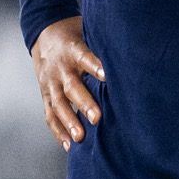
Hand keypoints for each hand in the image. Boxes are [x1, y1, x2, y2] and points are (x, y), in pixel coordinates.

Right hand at [32, 18, 107, 147]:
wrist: (44, 35)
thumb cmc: (75, 38)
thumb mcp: (88, 33)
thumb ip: (103, 47)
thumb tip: (134, 56)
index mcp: (73, 50)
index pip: (84, 57)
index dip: (94, 66)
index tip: (106, 76)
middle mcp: (60, 68)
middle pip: (71, 87)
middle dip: (84, 103)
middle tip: (96, 118)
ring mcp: (51, 83)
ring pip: (58, 104)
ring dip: (69, 122)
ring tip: (80, 138)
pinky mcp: (45, 95)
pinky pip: (50, 115)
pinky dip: (58, 131)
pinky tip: (69, 145)